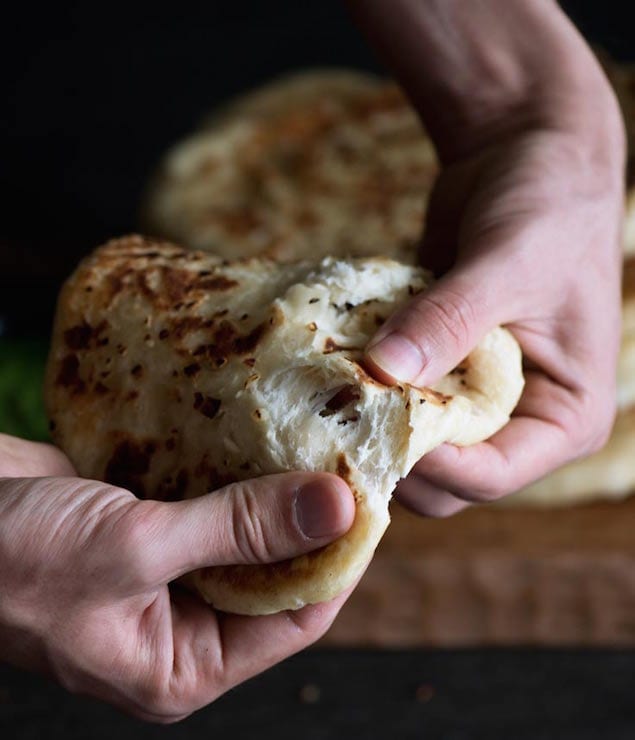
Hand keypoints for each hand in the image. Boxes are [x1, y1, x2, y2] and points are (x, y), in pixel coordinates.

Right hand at [0, 434, 354, 720]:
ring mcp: (168, 573)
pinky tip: (261, 436)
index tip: (371, 501)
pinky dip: (235, 474)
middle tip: (347, 460)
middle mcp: (182, 624)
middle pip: (275, 573)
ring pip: (245, 533)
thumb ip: (238, 528)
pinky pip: (212, 503)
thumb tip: (335, 509)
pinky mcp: (152, 527)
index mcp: (183, 664)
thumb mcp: (135, 549)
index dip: (338, 560)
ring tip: (315, 442)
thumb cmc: (14, 561)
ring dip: (273, 491)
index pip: (295, 617)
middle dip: (308, 521)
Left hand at [349, 0, 625, 514]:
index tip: (375, 426)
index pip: (492, 476)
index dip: (433, 464)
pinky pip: (398, 402)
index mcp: (564, 417)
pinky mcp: (440, 371)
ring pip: (414, 447)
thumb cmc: (547, 208)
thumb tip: (384, 371)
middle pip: (448, 478)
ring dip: (372, 425)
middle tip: (339, 417)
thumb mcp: (508, 264)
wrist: (523, 160)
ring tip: (331, 389)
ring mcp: (477, 399)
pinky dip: (367, 393)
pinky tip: (333, 367)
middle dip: (394, 453)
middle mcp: (521, 421)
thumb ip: (449, 320)